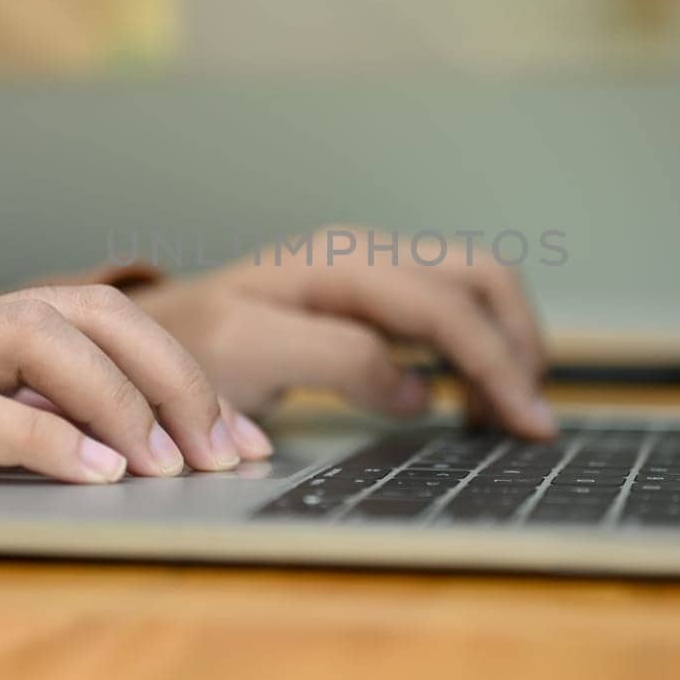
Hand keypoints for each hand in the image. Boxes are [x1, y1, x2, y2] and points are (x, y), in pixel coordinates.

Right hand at [0, 286, 258, 554]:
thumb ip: (2, 423)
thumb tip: (102, 459)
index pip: (102, 318)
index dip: (182, 371)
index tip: (243, 438)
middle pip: (90, 312)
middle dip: (174, 377)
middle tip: (227, 453)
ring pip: (36, 339)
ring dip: (117, 400)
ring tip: (168, 465)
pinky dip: (37, 439)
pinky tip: (90, 479)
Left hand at [130, 226, 552, 438]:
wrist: (150, 331)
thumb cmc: (189, 344)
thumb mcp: (248, 354)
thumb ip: (337, 361)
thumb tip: (420, 388)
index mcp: (341, 263)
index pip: (445, 308)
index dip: (495, 366)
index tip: (528, 427)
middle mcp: (368, 252)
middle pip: (481, 278)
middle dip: (519, 346)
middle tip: (528, 421)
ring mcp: (373, 266)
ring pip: (477, 285)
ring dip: (507, 343)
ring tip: (504, 415)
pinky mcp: (374, 289)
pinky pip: (452, 302)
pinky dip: (481, 345)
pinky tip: (470, 398)